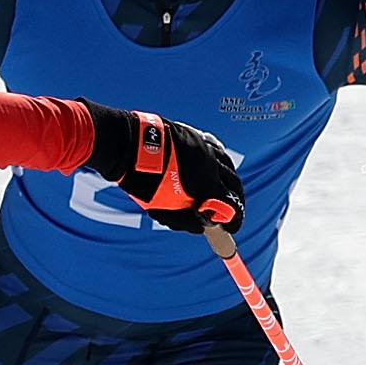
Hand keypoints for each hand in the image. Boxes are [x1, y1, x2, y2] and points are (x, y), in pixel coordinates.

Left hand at [89, 106, 243, 233]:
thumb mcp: (163, 211)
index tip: (231, 228)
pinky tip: (217, 168)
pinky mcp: (197, 136)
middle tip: (230, 213)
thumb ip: (185, 220)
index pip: (232, 205)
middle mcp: (212, 164)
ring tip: (226, 192)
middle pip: (234, 185)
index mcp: (207, 184)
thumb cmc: (144, 181)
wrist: (130, 147)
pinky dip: (221, 163)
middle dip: (235, 201)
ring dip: (230, 182)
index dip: (233, 220)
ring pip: (228, 166)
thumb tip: (202, 225)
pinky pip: (217, 150)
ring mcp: (206, 147)